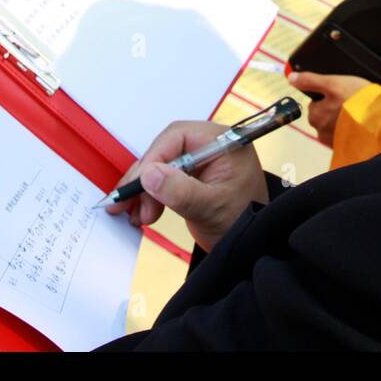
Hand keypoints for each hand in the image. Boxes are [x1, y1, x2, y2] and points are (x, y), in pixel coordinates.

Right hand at [106, 120, 267, 251]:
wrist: (253, 243)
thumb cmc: (245, 221)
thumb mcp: (212, 207)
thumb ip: (182, 191)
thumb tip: (149, 174)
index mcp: (223, 142)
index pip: (178, 137)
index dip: (153, 158)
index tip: (138, 184)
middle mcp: (210, 145)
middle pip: (165, 151)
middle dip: (144, 179)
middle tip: (126, 204)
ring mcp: (200, 160)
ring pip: (160, 166)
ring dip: (144, 190)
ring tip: (134, 215)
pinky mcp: (192, 176)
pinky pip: (164, 178)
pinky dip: (151, 195)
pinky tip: (141, 213)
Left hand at [286, 71, 370, 146]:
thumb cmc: (356, 102)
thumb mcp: (333, 83)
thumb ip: (311, 80)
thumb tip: (291, 77)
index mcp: (314, 116)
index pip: (316, 103)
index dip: (329, 95)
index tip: (341, 94)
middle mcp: (321, 132)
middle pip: (325, 114)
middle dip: (336, 109)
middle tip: (351, 102)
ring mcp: (334, 142)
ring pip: (336, 125)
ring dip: (344, 120)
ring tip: (358, 113)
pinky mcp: (347, 147)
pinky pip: (346, 135)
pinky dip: (352, 129)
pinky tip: (361, 123)